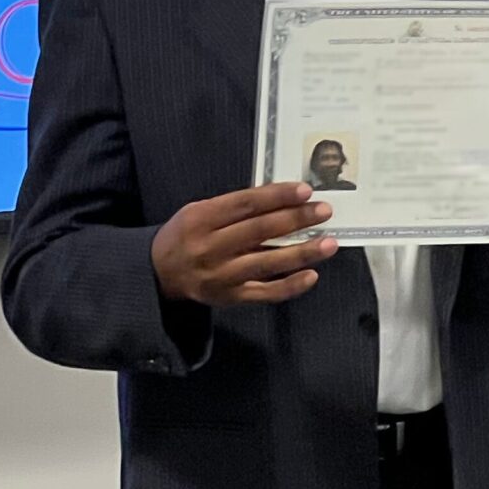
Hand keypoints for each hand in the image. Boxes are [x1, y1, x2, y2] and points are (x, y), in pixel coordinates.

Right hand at [152, 183, 340, 306]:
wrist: (160, 274)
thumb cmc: (186, 235)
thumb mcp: (198, 211)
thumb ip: (234, 207)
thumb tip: (282, 200)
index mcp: (201, 219)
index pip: (245, 204)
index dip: (277, 196)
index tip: (305, 190)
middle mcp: (210, 248)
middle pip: (260, 231)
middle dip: (296, 220)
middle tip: (324, 211)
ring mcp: (222, 276)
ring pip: (267, 263)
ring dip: (302, 253)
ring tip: (329, 243)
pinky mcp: (231, 298)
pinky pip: (265, 293)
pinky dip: (290, 286)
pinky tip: (311, 275)